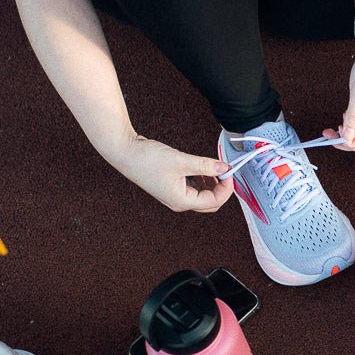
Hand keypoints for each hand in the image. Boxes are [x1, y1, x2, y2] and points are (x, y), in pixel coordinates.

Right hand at [104, 134, 232, 212]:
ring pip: (201, 195)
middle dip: (220, 188)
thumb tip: (225, 168)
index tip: (230, 171)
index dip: (226, 188)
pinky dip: (200, 179)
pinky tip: (200, 167)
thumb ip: (205, 165)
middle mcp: (178, 202)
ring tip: (211, 166)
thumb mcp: (181, 161)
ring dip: (211, 183)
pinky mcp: (170, 186)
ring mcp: (174, 195)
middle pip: (209, 203)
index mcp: (182, 201)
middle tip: (224, 170)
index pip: (214, 201)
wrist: (124, 152)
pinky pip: (192, 187)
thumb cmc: (147, 159)